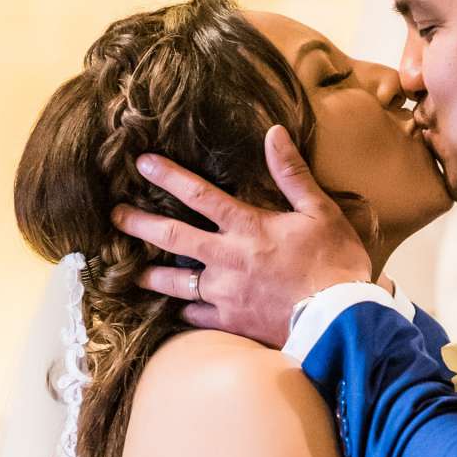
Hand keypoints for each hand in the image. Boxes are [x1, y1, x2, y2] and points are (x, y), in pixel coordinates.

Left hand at [112, 126, 371, 347]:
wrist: (341, 320)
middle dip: (140, 224)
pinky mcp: (231, 323)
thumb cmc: (335, 263)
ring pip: (174, 284)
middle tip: (115, 216)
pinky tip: (171, 311)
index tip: (142, 163)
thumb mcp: (321, 211)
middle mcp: (227, 259)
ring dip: (149, 276)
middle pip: (173, 238)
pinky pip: (194, 318)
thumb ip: (292, 174)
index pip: (199, 196)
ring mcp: (225, 294)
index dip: (169, 176)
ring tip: (130, 272)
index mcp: (248, 228)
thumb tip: (274, 133)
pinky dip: (181, 312)